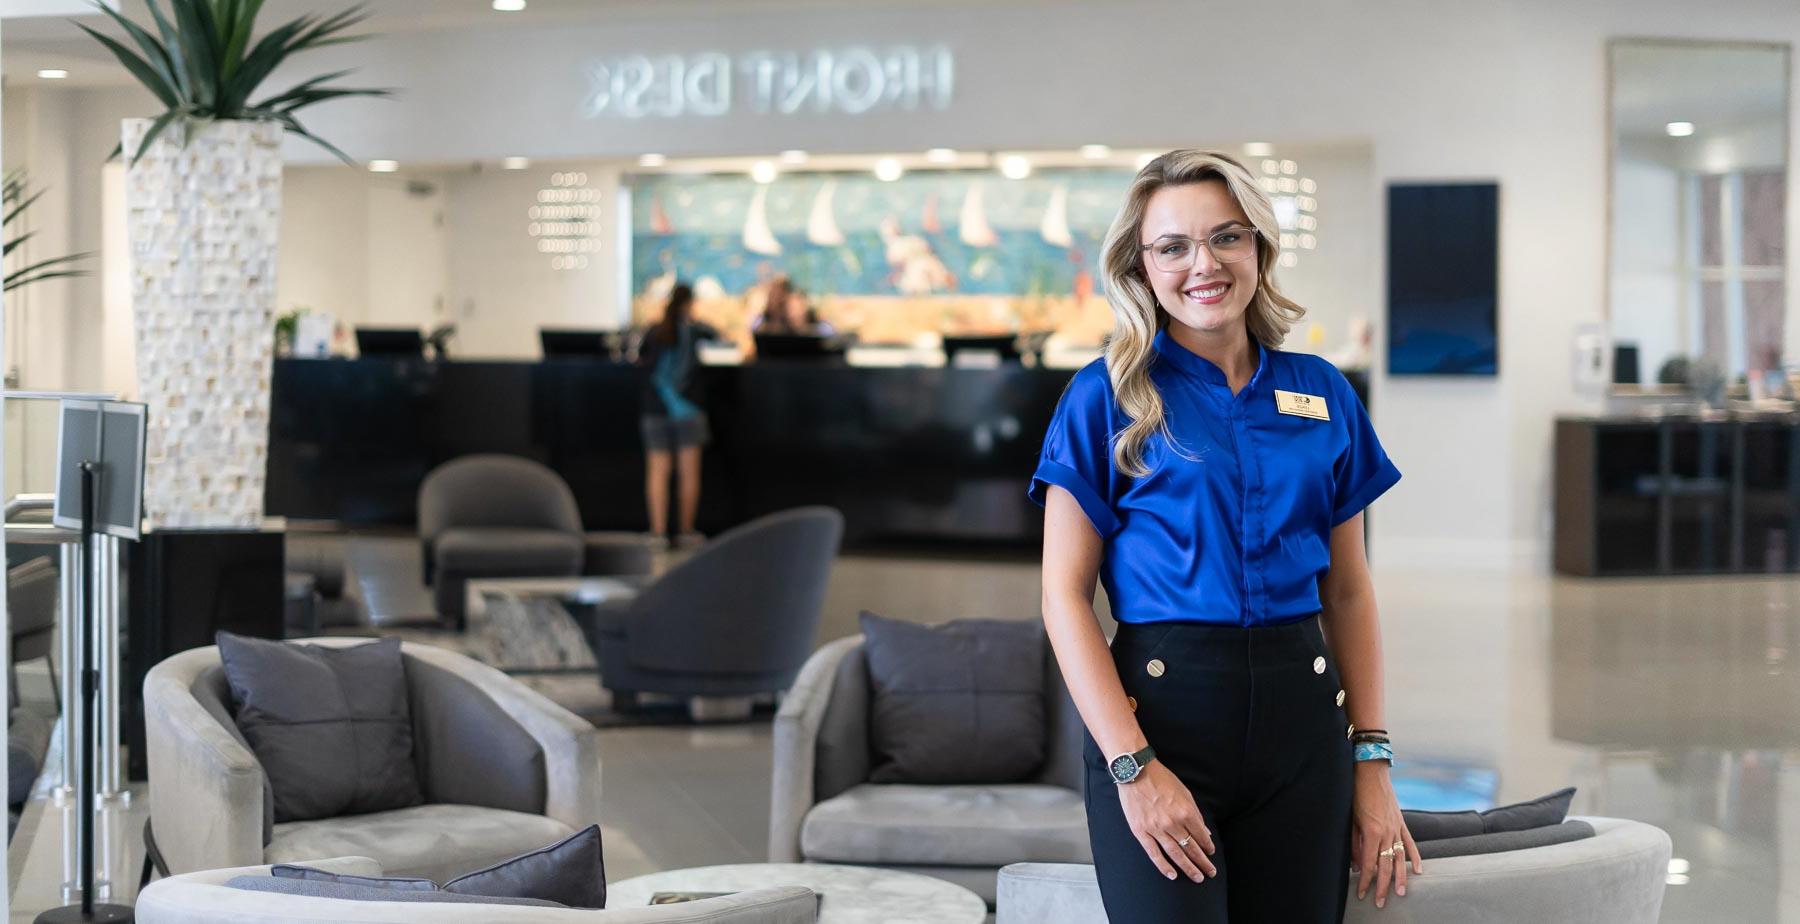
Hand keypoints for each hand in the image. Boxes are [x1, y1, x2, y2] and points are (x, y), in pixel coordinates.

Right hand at [1116, 760, 1217, 881]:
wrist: (1136, 772)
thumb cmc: (1161, 779)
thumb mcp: (1184, 792)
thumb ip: (1195, 813)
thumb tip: (1205, 832)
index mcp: (1185, 812)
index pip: (1201, 836)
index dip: (1208, 846)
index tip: (1211, 853)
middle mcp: (1173, 823)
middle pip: (1191, 848)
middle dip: (1203, 862)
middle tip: (1210, 873)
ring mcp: (1156, 828)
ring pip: (1175, 853)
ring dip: (1188, 867)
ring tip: (1197, 877)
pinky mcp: (1141, 831)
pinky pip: (1154, 853)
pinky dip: (1163, 866)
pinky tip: (1172, 875)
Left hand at [1352, 762, 1421, 908]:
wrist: (1371, 771)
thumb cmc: (1356, 793)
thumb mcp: (1351, 818)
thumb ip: (1354, 843)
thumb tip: (1356, 864)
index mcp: (1372, 832)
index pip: (1368, 863)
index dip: (1365, 880)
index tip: (1362, 893)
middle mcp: (1387, 832)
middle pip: (1386, 865)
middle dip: (1382, 886)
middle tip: (1380, 902)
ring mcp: (1397, 827)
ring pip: (1400, 858)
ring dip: (1400, 877)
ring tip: (1401, 893)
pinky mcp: (1401, 821)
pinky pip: (1410, 842)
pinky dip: (1414, 857)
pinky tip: (1417, 870)